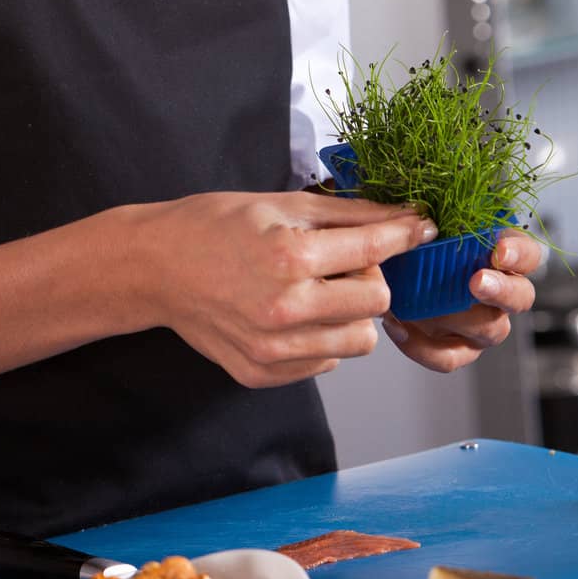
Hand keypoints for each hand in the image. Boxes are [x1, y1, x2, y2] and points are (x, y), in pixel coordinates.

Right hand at [141, 190, 437, 389]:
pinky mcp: (262, 374)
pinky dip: (321, 336)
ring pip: (358, 341)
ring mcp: (273, 350)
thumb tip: (401, 214)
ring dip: (351, 313)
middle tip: (344, 261)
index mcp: (289, 258)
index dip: (403, 234)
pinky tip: (291, 311)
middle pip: (376, 303)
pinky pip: (324, 361)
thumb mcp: (280, 204)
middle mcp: (284, 310)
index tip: (421, 227)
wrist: (156, 267)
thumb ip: (345, 214)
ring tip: (318, 288)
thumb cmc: (215, 225)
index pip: (372, 251)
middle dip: (371, 277)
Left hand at [380, 229, 542, 372]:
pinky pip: (449, 357)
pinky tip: (398, 325)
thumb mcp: (422, 223)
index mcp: (501, 256)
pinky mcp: (457, 349)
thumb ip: (430, 217)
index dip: (519, 254)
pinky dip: (422, 346)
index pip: (529, 255)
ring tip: (426, 305)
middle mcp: (500, 292)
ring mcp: (482, 324)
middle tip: (476, 281)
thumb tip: (419, 212)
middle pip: (521, 297)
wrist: (391, 274)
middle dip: (501, 290)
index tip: (499, 250)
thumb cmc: (414, 243)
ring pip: (490, 330)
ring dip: (460, 318)